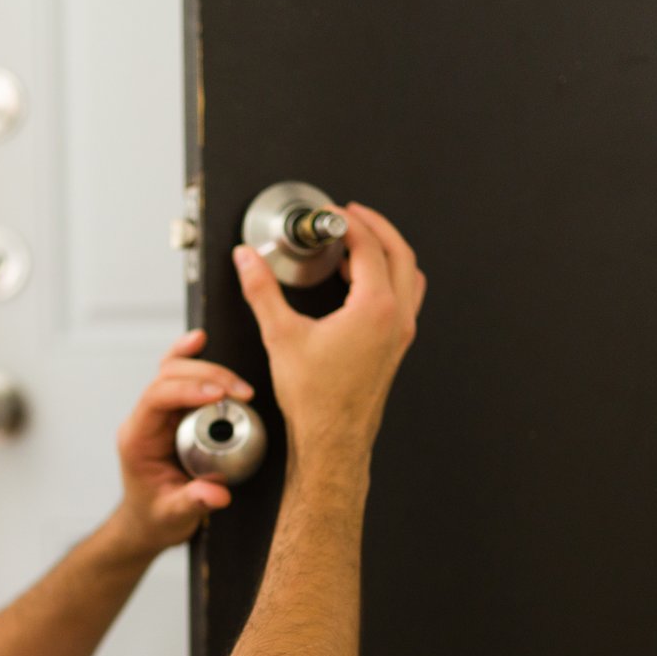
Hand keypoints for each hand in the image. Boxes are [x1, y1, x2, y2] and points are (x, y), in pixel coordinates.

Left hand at [107, 328, 252, 554]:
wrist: (147, 521)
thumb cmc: (155, 517)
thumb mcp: (173, 516)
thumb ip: (193, 503)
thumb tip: (218, 494)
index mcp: (137, 438)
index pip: (156, 398)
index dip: (187, 389)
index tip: (220, 395)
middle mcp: (144, 419)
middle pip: (168, 376)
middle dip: (207, 377)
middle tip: (243, 393)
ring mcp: (157, 413)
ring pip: (175, 370)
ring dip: (210, 370)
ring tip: (242, 387)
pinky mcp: (171, 412)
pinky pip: (178, 377)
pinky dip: (189, 359)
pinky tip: (198, 340)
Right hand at [235, 200, 424, 465]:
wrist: (332, 440)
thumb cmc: (315, 400)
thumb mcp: (281, 336)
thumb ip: (261, 290)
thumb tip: (247, 260)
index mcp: (375, 309)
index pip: (369, 247)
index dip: (348, 224)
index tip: (331, 216)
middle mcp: (396, 318)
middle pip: (400, 253)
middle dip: (376, 227)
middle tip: (352, 216)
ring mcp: (400, 334)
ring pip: (409, 276)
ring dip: (388, 252)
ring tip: (358, 244)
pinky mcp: (395, 347)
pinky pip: (403, 298)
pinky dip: (388, 278)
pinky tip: (360, 285)